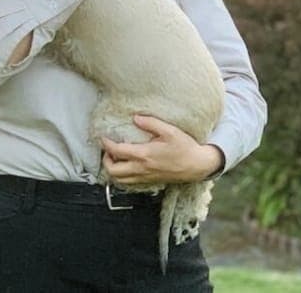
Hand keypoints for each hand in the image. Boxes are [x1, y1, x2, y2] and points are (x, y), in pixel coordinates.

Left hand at [100, 115, 223, 185]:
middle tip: (108, 150)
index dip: (106, 144)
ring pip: (119, 180)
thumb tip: (135, 118)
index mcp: (144, 155)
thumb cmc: (185, 148)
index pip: (117, 151)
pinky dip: (122, 176)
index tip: (103, 137)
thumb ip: (151, 123)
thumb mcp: (169, 131)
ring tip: (115, 158)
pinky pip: (129, 183)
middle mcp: (141, 169)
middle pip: (113, 171)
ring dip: (113, 170)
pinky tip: (127, 166)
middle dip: (106, 160)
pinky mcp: (149, 182)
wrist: (197, 166)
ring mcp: (145, 178)